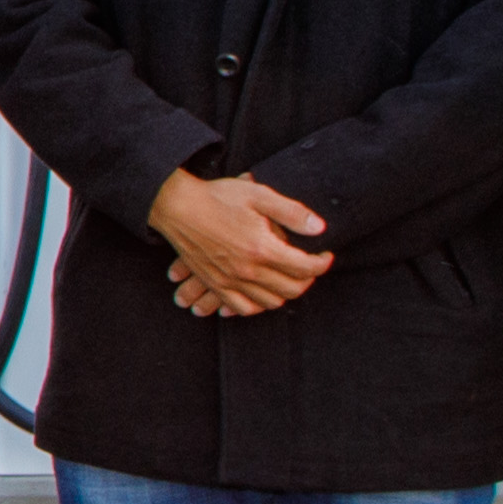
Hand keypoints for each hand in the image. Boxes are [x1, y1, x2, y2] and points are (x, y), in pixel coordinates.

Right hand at [147, 169, 334, 316]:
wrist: (176, 206)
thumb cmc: (217, 197)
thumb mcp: (258, 195)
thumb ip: (292, 213)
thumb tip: (320, 228)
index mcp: (262, 248)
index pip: (305, 268)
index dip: (322, 263)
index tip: (325, 255)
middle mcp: (248, 270)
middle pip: (291, 289)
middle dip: (308, 279)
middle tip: (310, 266)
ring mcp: (230, 281)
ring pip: (270, 302)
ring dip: (285, 293)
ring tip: (288, 277)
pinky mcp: (215, 284)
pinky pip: (242, 308)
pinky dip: (257, 306)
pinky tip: (262, 293)